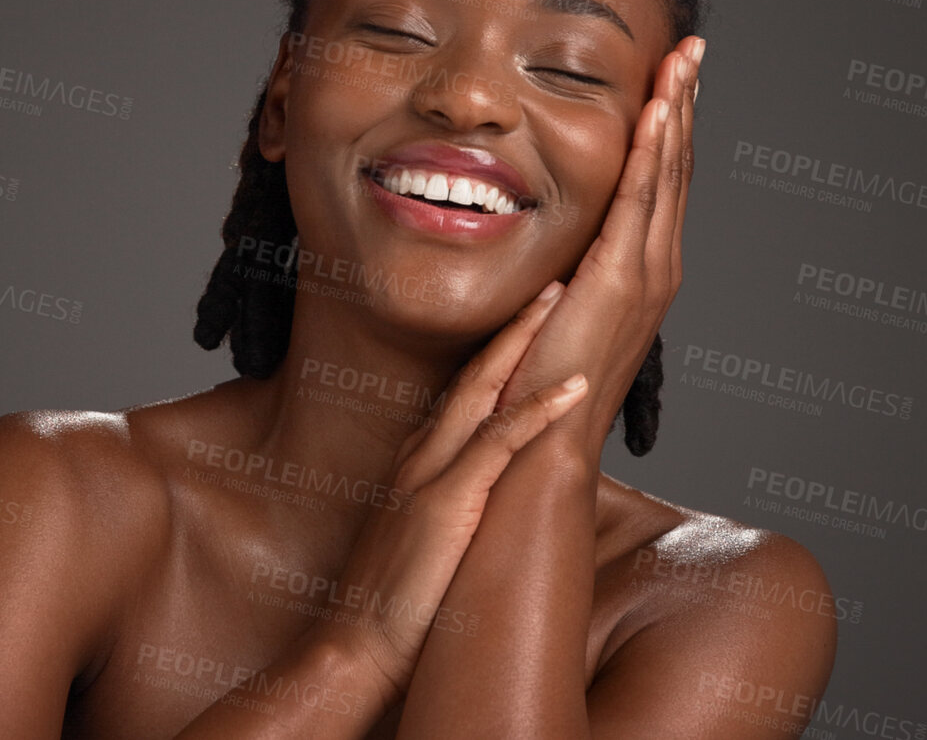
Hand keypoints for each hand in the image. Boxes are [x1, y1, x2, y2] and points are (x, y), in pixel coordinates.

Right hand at [307, 281, 591, 702]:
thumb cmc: (391, 606)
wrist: (353, 650)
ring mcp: (431, 475)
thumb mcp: (423, 538)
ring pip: (484, 389)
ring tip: (563, 296)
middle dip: (515, 322)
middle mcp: (421, 456)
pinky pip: (499, 445)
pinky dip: (538, 411)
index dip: (499, 348)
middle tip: (553, 277)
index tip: (533, 312)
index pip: (463, 390)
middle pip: (475, 371)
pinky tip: (574, 386)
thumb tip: (482, 499)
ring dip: (526, 340)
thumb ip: (448, 506)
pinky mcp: (446, 503)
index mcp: (417, 462)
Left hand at [499, 34, 701, 461]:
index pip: (659, 184)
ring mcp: (645, 277)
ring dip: (676, 113)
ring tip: (684, 58)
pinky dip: (652, 153)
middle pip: (676, 169)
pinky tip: (657, 109)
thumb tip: (542, 245)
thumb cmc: (534, 393)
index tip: (670, 76)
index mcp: (640, 274)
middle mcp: (655, 271)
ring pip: (667, 176)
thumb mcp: (550, 313)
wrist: (540, 452)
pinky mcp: (620, 283)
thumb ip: (555, 274)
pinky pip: (639, 202)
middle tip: (692, 47)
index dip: (668, 128)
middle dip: (684, 103)